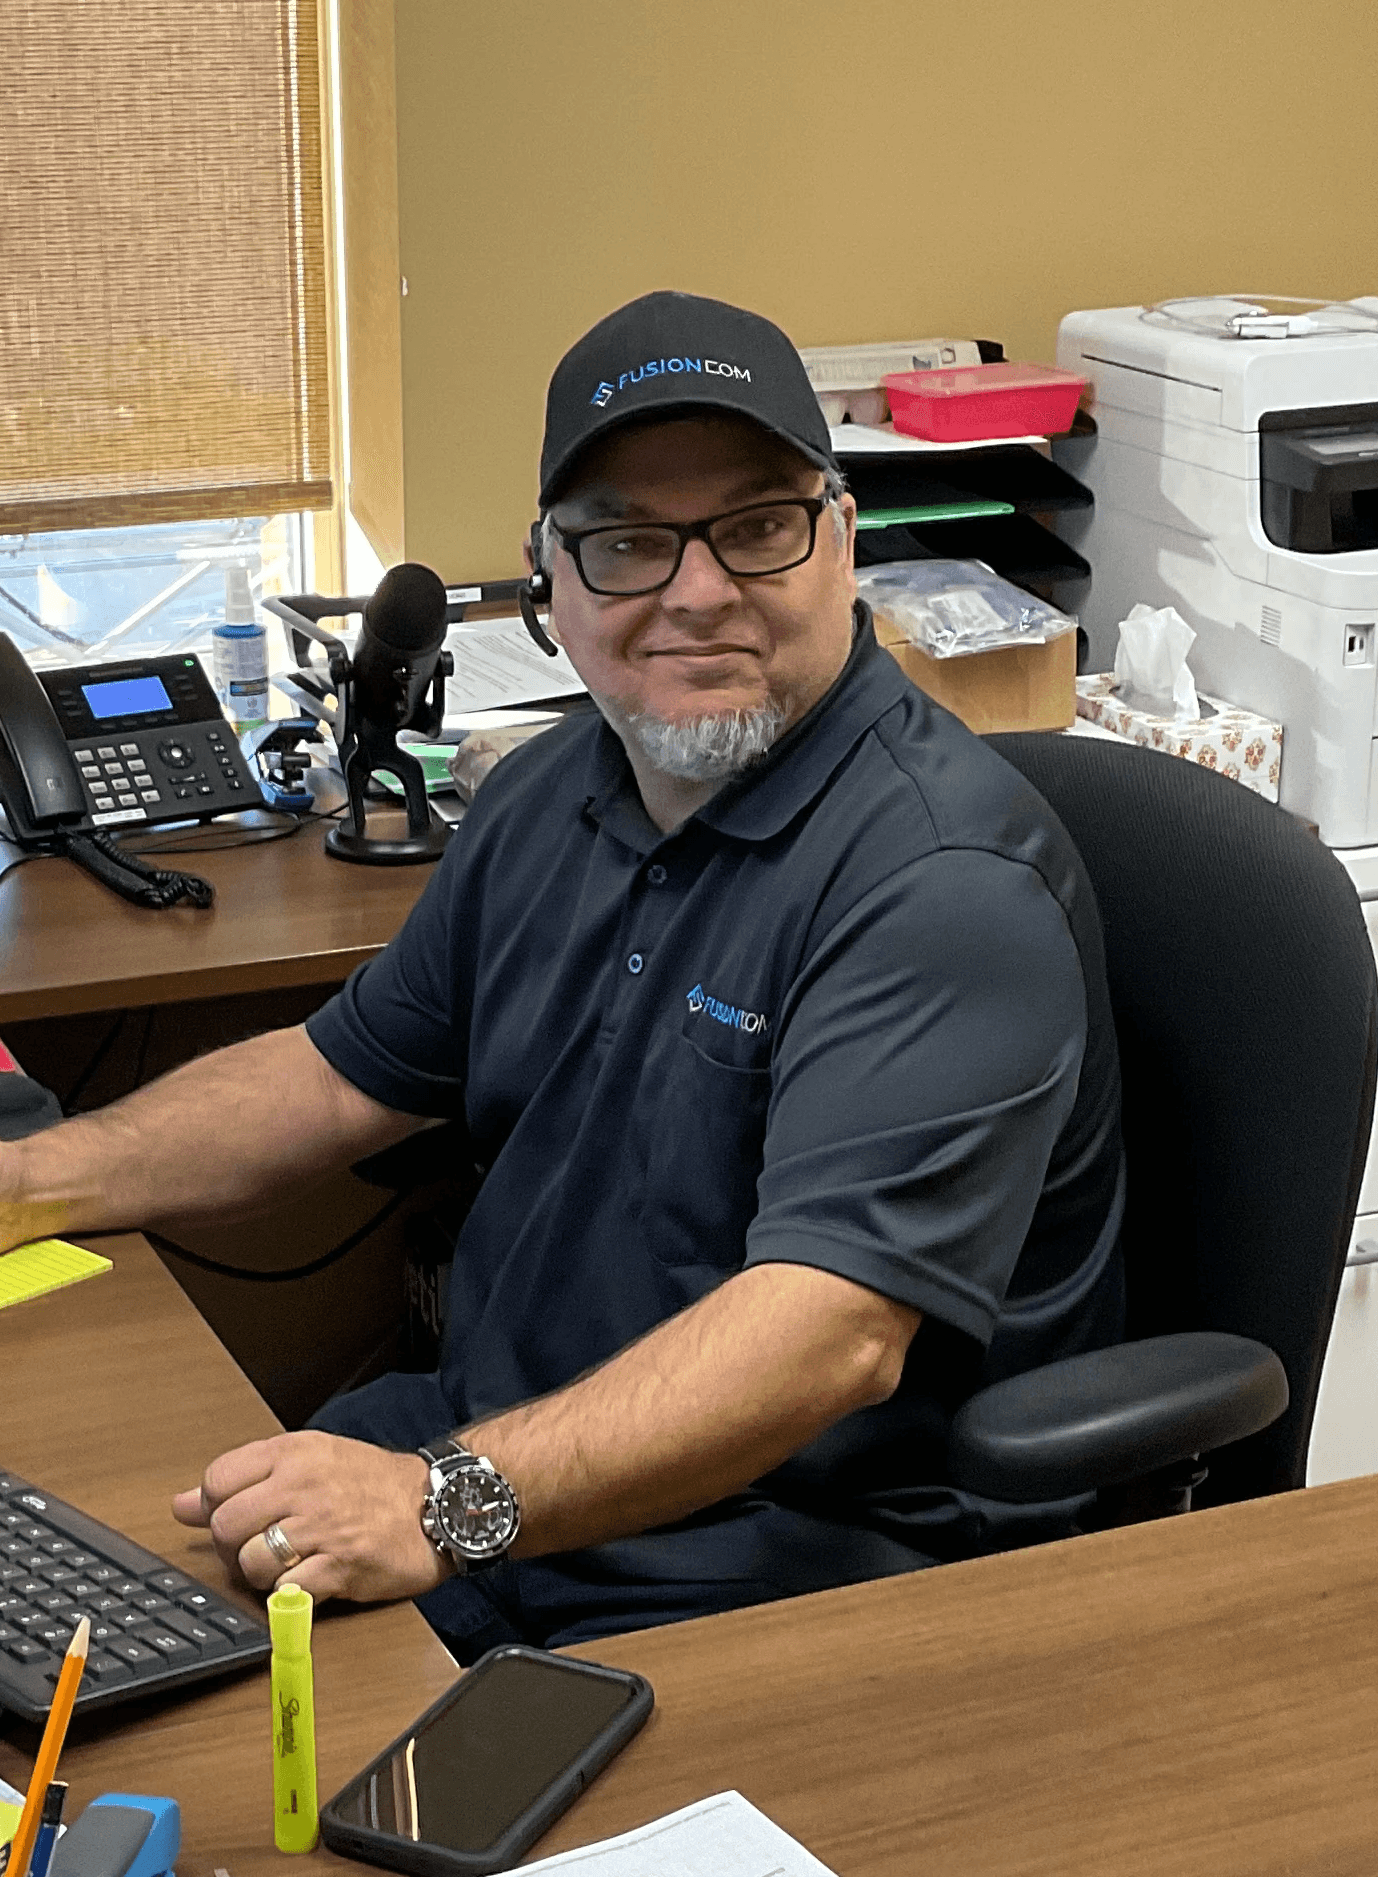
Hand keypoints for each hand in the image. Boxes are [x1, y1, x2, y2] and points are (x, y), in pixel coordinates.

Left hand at [172, 1430, 447, 1605]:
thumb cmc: (371, 1484)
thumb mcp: (309, 1461)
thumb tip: (182, 1505)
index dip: (215, 1507)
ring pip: (250, 1562)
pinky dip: (287, 1597)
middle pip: (227, 1525)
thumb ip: (245, 1479)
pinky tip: (305, 1583)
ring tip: (283, 1567)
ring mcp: (322, 1527)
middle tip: (254, 1550)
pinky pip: (286, 1592)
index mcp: (294, 1452)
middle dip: (231, 1548)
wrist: (436, 1504)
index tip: (235, 1518)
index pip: (218, 1479)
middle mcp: (304, 1485)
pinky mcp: (340, 1567)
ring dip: (258, 1575)